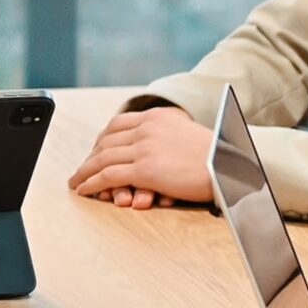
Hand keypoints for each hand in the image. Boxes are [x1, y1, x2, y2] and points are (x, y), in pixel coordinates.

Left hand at [67, 106, 212, 207]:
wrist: (231, 165)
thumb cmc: (218, 156)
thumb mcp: (190, 133)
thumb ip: (169, 135)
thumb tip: (158, 149)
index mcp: (158, 116)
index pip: (118, 124)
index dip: (101, 140)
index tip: (95, 151)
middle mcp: (147, 128)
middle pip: (106, 141)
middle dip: (90, 157)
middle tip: (82, 169)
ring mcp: (144, 148)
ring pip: (102, 159)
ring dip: (85, 172)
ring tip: (76, 182)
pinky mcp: (144, 170)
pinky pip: (108, 177)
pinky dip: (91, 183)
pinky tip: (84, 190)